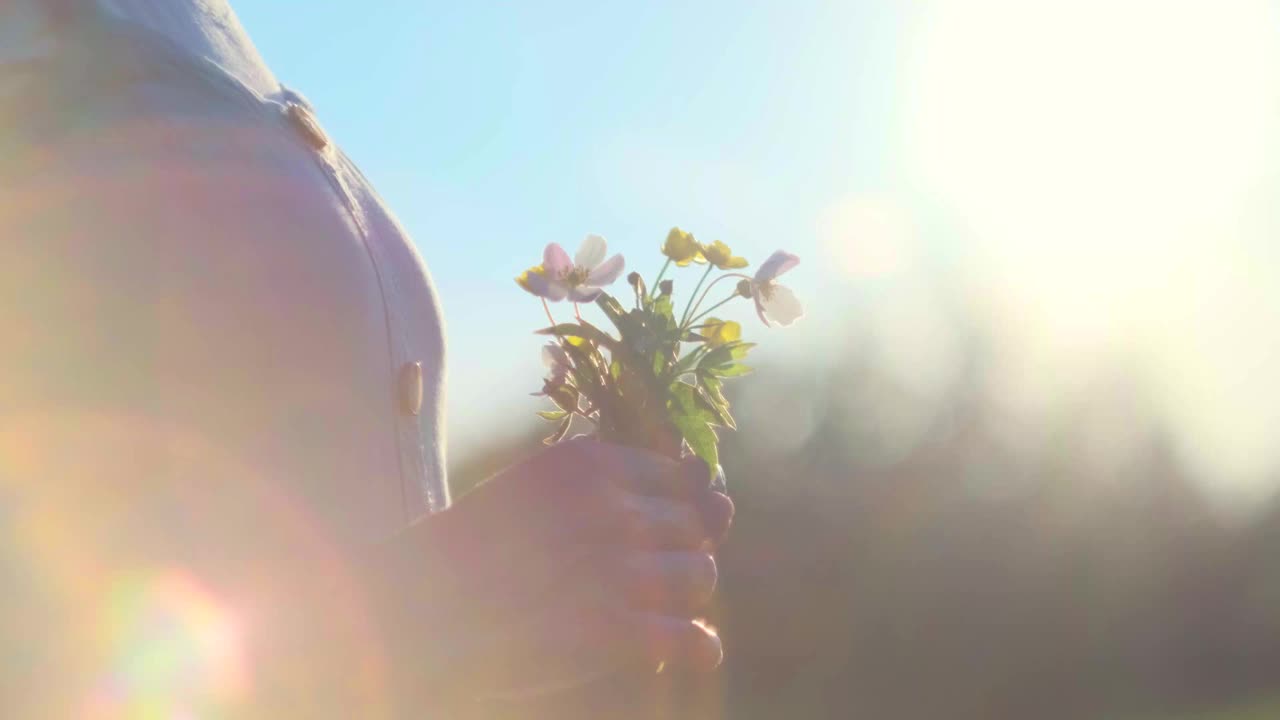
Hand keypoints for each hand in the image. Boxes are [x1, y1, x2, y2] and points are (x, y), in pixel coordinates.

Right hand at [363, 437, 734, 706]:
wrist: (409, 612)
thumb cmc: (470, 552)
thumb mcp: (537, 489)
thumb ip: (608, 486)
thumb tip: (712, 493)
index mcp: (592, 463)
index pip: (681, 478)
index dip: (672, 512)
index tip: (651, 535)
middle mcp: (613, 507)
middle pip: (696, 527)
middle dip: (677, 554)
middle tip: (642, 580)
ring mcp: (619, 569)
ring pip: (701, 577)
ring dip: (684, 598)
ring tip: (651, 611)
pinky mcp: (617, 631)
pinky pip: (695, 637)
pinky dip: (695, 646)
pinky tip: (683, 649)